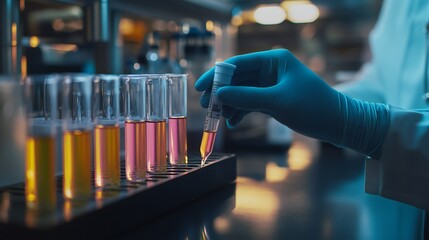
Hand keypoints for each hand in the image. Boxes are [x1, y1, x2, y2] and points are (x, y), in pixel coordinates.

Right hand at [195, 49, 389, 158]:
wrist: (338, 123)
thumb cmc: (313, 107)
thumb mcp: (277, 102)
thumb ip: (246, 97)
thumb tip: (218, 96)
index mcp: (273, 60)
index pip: (237, 64)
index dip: (216, 76)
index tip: (199, 88)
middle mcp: (271, 69)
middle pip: (237, 78)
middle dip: (221, 93)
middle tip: (206, 106)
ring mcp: (271, 84)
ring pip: (242, 92)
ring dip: (230, 104)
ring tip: (218, 118)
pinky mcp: (273, 98)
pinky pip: (251, 102)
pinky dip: (241, 111)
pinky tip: (233, 122)